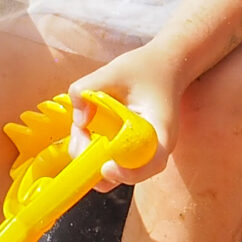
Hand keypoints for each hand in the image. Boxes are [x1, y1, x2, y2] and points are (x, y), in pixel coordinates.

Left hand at [68, 43, 180, 188]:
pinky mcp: (130, 148)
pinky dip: (92, 149)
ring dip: (90, 155)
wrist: (163, 67)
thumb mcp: (114, 70)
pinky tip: (87, 127)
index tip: (106, 167)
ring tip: (83, 125)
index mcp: (161, 130)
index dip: (128, 171)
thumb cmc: (145, 68)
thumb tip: (78, 119)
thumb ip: (89, 87)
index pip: (152, 163)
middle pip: (131, 175)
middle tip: (82, 138)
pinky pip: (110, 159)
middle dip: (98, 166)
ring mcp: (143, 150)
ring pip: (116, 171)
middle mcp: (155, 147)